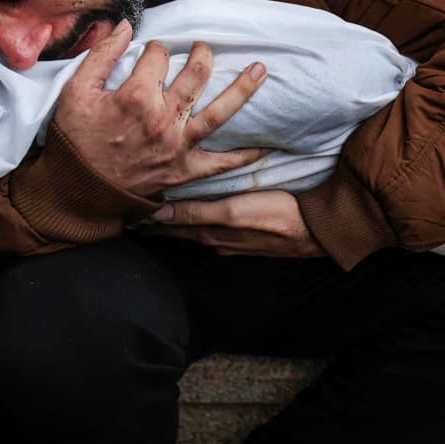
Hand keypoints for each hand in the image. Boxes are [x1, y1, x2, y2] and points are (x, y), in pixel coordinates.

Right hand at [54, 20, 269, 195]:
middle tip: (204, 48)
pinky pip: (222, 163)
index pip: (158, 56)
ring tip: (261, 70)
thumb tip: (126, 25)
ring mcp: (177, 146)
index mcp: (135, 96)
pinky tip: (267, 145)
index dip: (155, 50)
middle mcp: (162, 119)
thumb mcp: (75, 90)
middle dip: (203, 54)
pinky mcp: (184, 170)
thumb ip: (102, 54)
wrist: (77, 189)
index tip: (150, 55)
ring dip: (243, 88)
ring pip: (220, 112)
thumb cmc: (74, 140)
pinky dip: (246, 155)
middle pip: (196, 74)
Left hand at [145, 190, 325, 256]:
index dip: (149, 216)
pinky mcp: (248, 233)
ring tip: (162, 204)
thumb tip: (159, 213)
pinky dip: (202, 216)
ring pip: (197, 225)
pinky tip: (202, 208)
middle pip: (180, 226)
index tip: (127, 207)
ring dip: (180, 216)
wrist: (317, 230)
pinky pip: (216, 223)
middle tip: (137, 204)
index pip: (169, 225)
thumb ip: (197, 212)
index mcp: (208, 234)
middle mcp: (216, 239)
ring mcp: (233, 238)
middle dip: (160, 217)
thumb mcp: (233, 212)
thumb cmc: (276, 216)